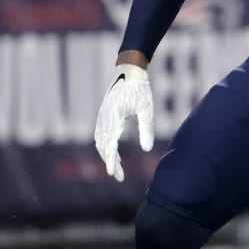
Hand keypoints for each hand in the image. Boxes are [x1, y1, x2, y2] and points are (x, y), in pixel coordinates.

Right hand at [93, 63, 153, 180]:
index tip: (112, 173)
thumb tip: (146, 149)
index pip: (110, 143)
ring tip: (118, 169)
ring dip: (107, 155)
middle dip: (110, 162)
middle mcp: (104, 116)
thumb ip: (146, 128)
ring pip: (100, 141)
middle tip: (119, 177)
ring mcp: (102, 115)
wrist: (130, 71)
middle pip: (103, 145)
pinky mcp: (104, 114)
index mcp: (113, 115)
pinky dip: (106, 146)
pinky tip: (115, 154)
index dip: (110, 160)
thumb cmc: (140, 89)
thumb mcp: (147, 109)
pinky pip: (102, 134)